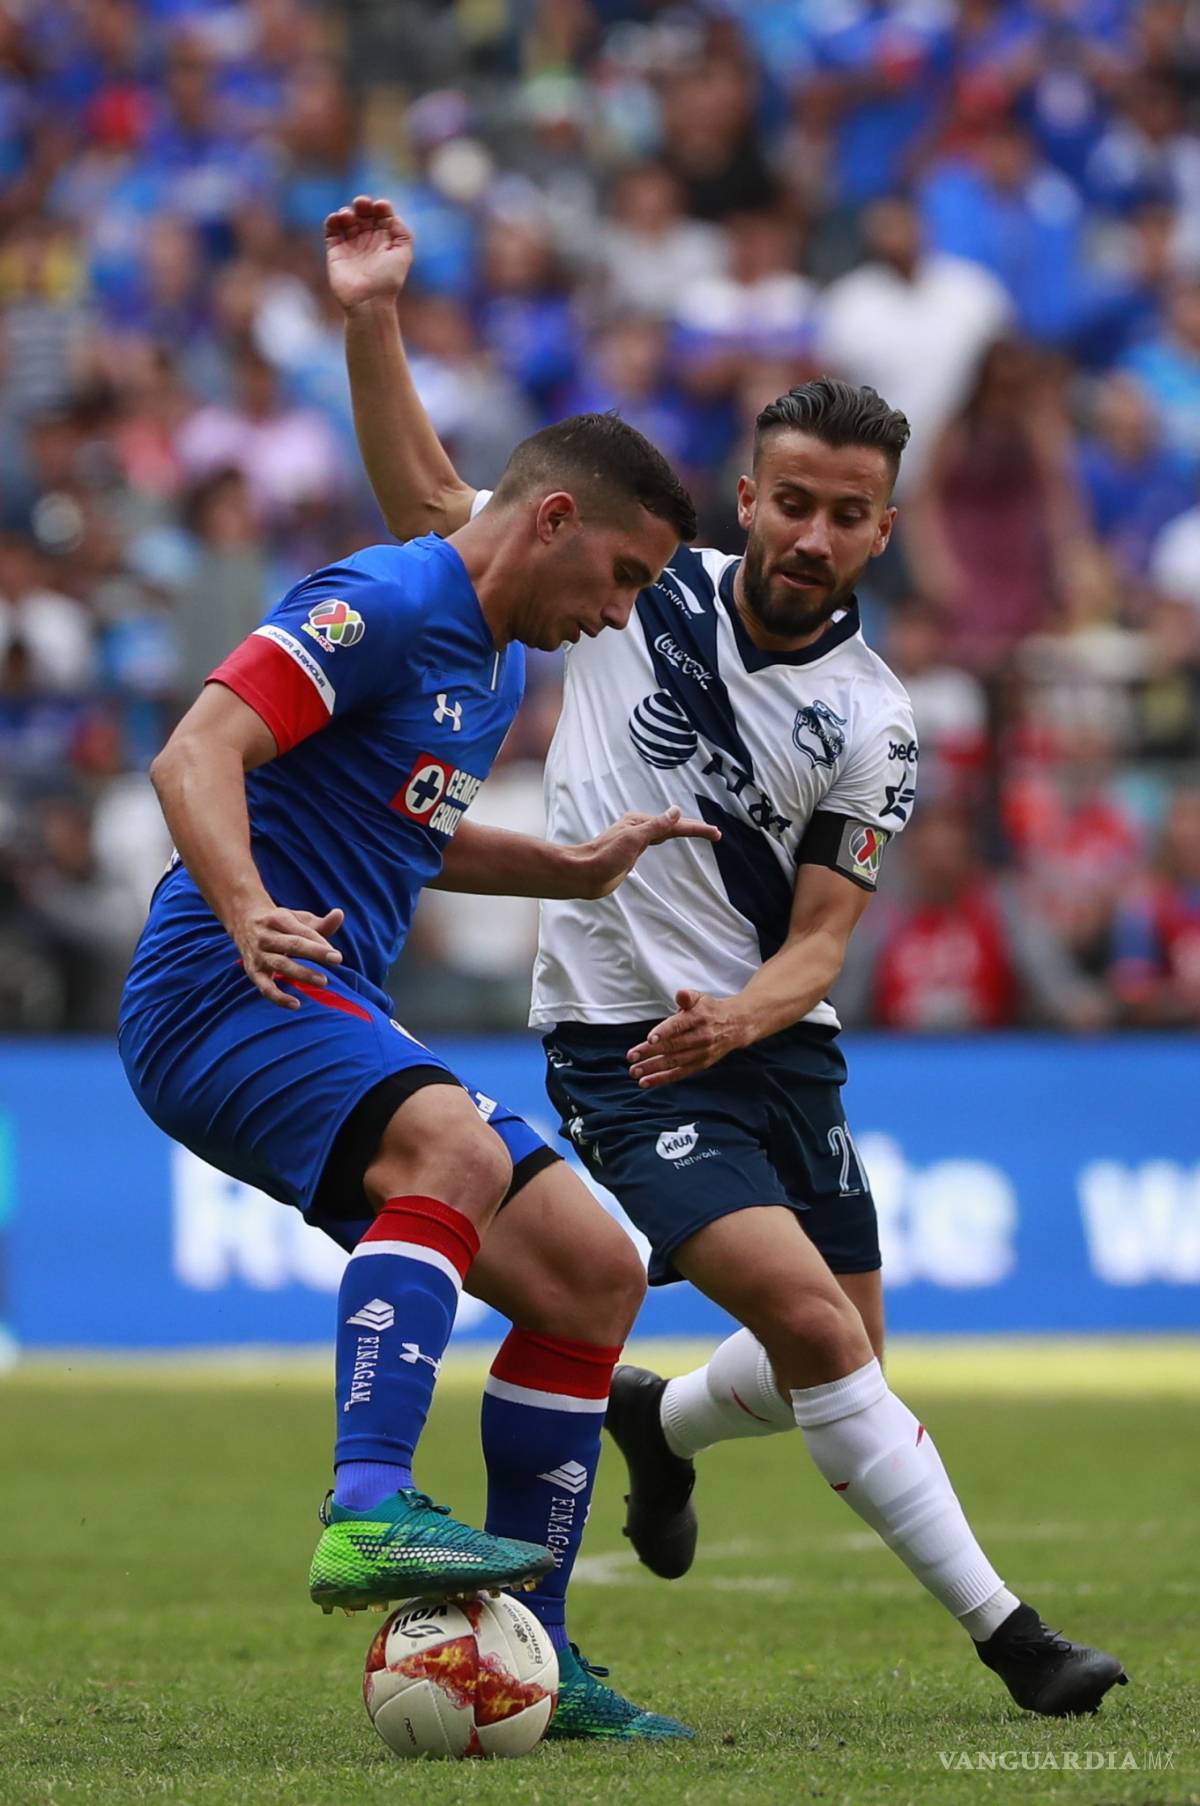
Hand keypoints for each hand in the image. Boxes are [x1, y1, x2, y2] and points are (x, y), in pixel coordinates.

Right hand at [233, 903, 344, 1009]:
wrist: (243, 922)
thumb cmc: (280, 923)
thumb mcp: (297, 918)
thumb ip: (320, 923)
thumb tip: (340, 914)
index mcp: (278, 918)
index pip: (302, 931)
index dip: (320, 942)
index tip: (336, 955)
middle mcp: (266, 936)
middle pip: (292, 945)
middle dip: (315, 952)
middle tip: (337, 960)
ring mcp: (258, 955)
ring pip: (280, 965)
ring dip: (302, 973)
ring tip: (323, 981)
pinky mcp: (253, 972)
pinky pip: (265, 987)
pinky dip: (278, 998)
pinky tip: (296, 1005)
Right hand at [325, 196, 413, 311]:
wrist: (368, 301)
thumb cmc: (388, 280)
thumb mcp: (403, 254)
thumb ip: (402, 232)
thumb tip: (391, 216)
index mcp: (385, 240)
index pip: (382, 216)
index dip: (381, 207)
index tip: (381, 207)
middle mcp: (368, 240)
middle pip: (364, 214)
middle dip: (363, 205)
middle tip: (362, 204)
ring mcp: (351, 245)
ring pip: (347, 219)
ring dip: (347, 212)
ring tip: (349, 216)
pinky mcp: (335, 251)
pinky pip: (331, 230)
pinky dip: (332, 220)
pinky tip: (338, 218)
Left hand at [571, 806, 719, 898]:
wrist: (582, 874)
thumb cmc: (604, 857)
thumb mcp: (633, 840)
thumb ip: (656, 826)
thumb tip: (676, 811)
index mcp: (639, 822)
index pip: (675, 824)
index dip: (696, 829)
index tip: (716, 833)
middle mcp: (638, 828)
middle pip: (672, 826)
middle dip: (694, 829)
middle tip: (715, 834)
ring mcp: (634, 840)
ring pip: (664, 833)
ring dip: (682, 831)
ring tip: (698, 832)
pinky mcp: (630, 853)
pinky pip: (655, 842)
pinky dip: (668, 839)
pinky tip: (668, 839)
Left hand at [627, 989, 748, 1087]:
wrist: (736, 1025)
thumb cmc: (710, 1010)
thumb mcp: (700, 998)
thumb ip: (687, 996)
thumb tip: (680, 994)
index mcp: (698, 1017)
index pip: (679, 1026)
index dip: (664, 1032)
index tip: (649, 1039)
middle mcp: (701, 1037)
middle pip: (673, 1046)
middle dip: (650, 1053)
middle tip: (631, 1057)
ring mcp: (701, 1053)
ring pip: (674, 1062)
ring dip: (653, 1068)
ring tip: (634, 1072)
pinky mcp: (701, 1064)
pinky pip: (680, 1073)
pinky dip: (662, 1078)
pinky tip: (646, 1082)